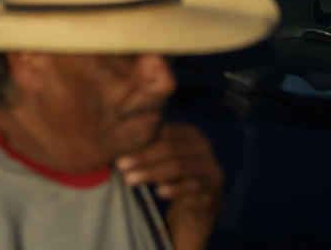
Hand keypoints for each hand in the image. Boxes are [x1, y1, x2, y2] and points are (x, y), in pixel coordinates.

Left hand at [115, 123, 223, 249]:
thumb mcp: (163, 154)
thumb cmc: (174, 171)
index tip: (119, 149)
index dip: (141, 139)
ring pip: (179, 167)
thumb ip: (148, 144)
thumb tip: (118, 137)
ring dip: (151, 173)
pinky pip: (193, 186)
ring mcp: (210, 166)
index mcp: (190, 132)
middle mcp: (203, 146)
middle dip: (143, 157)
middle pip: (170, 148)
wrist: (200, 198)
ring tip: (130, 180)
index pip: (165, 131)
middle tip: (120, 166)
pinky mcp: (212, 187)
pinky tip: (158, 192)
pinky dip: (174, 188)